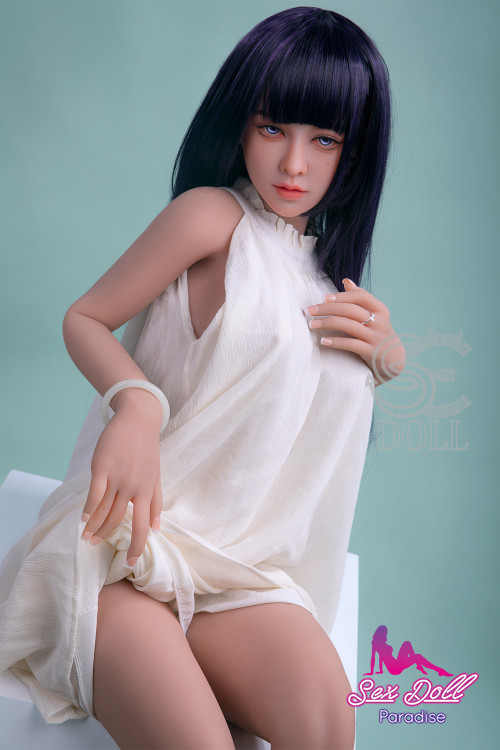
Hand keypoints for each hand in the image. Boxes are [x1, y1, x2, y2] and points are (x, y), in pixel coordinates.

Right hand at [80, 391, 162, 565]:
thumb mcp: (156, 476)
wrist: (139, 419)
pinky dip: (88, 508)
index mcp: (147, 490)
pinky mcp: (102, 466)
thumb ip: (156, 502)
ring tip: (86, 536)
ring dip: (94, 526)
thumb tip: (158, 528)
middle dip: (106, 535)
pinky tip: (83, 518)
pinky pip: (94, 493)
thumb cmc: (146, 450)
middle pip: (118, 519)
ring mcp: (117, 476)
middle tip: (95, 545)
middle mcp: (133, 486)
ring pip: (104, 509)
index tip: (129, 562)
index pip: (143, 525)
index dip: (136, 545)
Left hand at [306, 278, 405, 385]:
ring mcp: (375, 336)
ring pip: (347, 325)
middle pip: (350, 310)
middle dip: (327, 308)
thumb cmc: (378, 332)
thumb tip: (346, 280)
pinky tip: (322, 341)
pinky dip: (335, 342)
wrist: (394, 359)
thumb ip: (360, 297)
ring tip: (311, 324)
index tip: (323, 297)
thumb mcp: (375, 314)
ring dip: (326, 323)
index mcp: (379, 309)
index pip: (360, 296)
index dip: (341, 296)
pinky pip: (350, 344)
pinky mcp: (370, 351)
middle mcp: (378, 321)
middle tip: (309, 310)